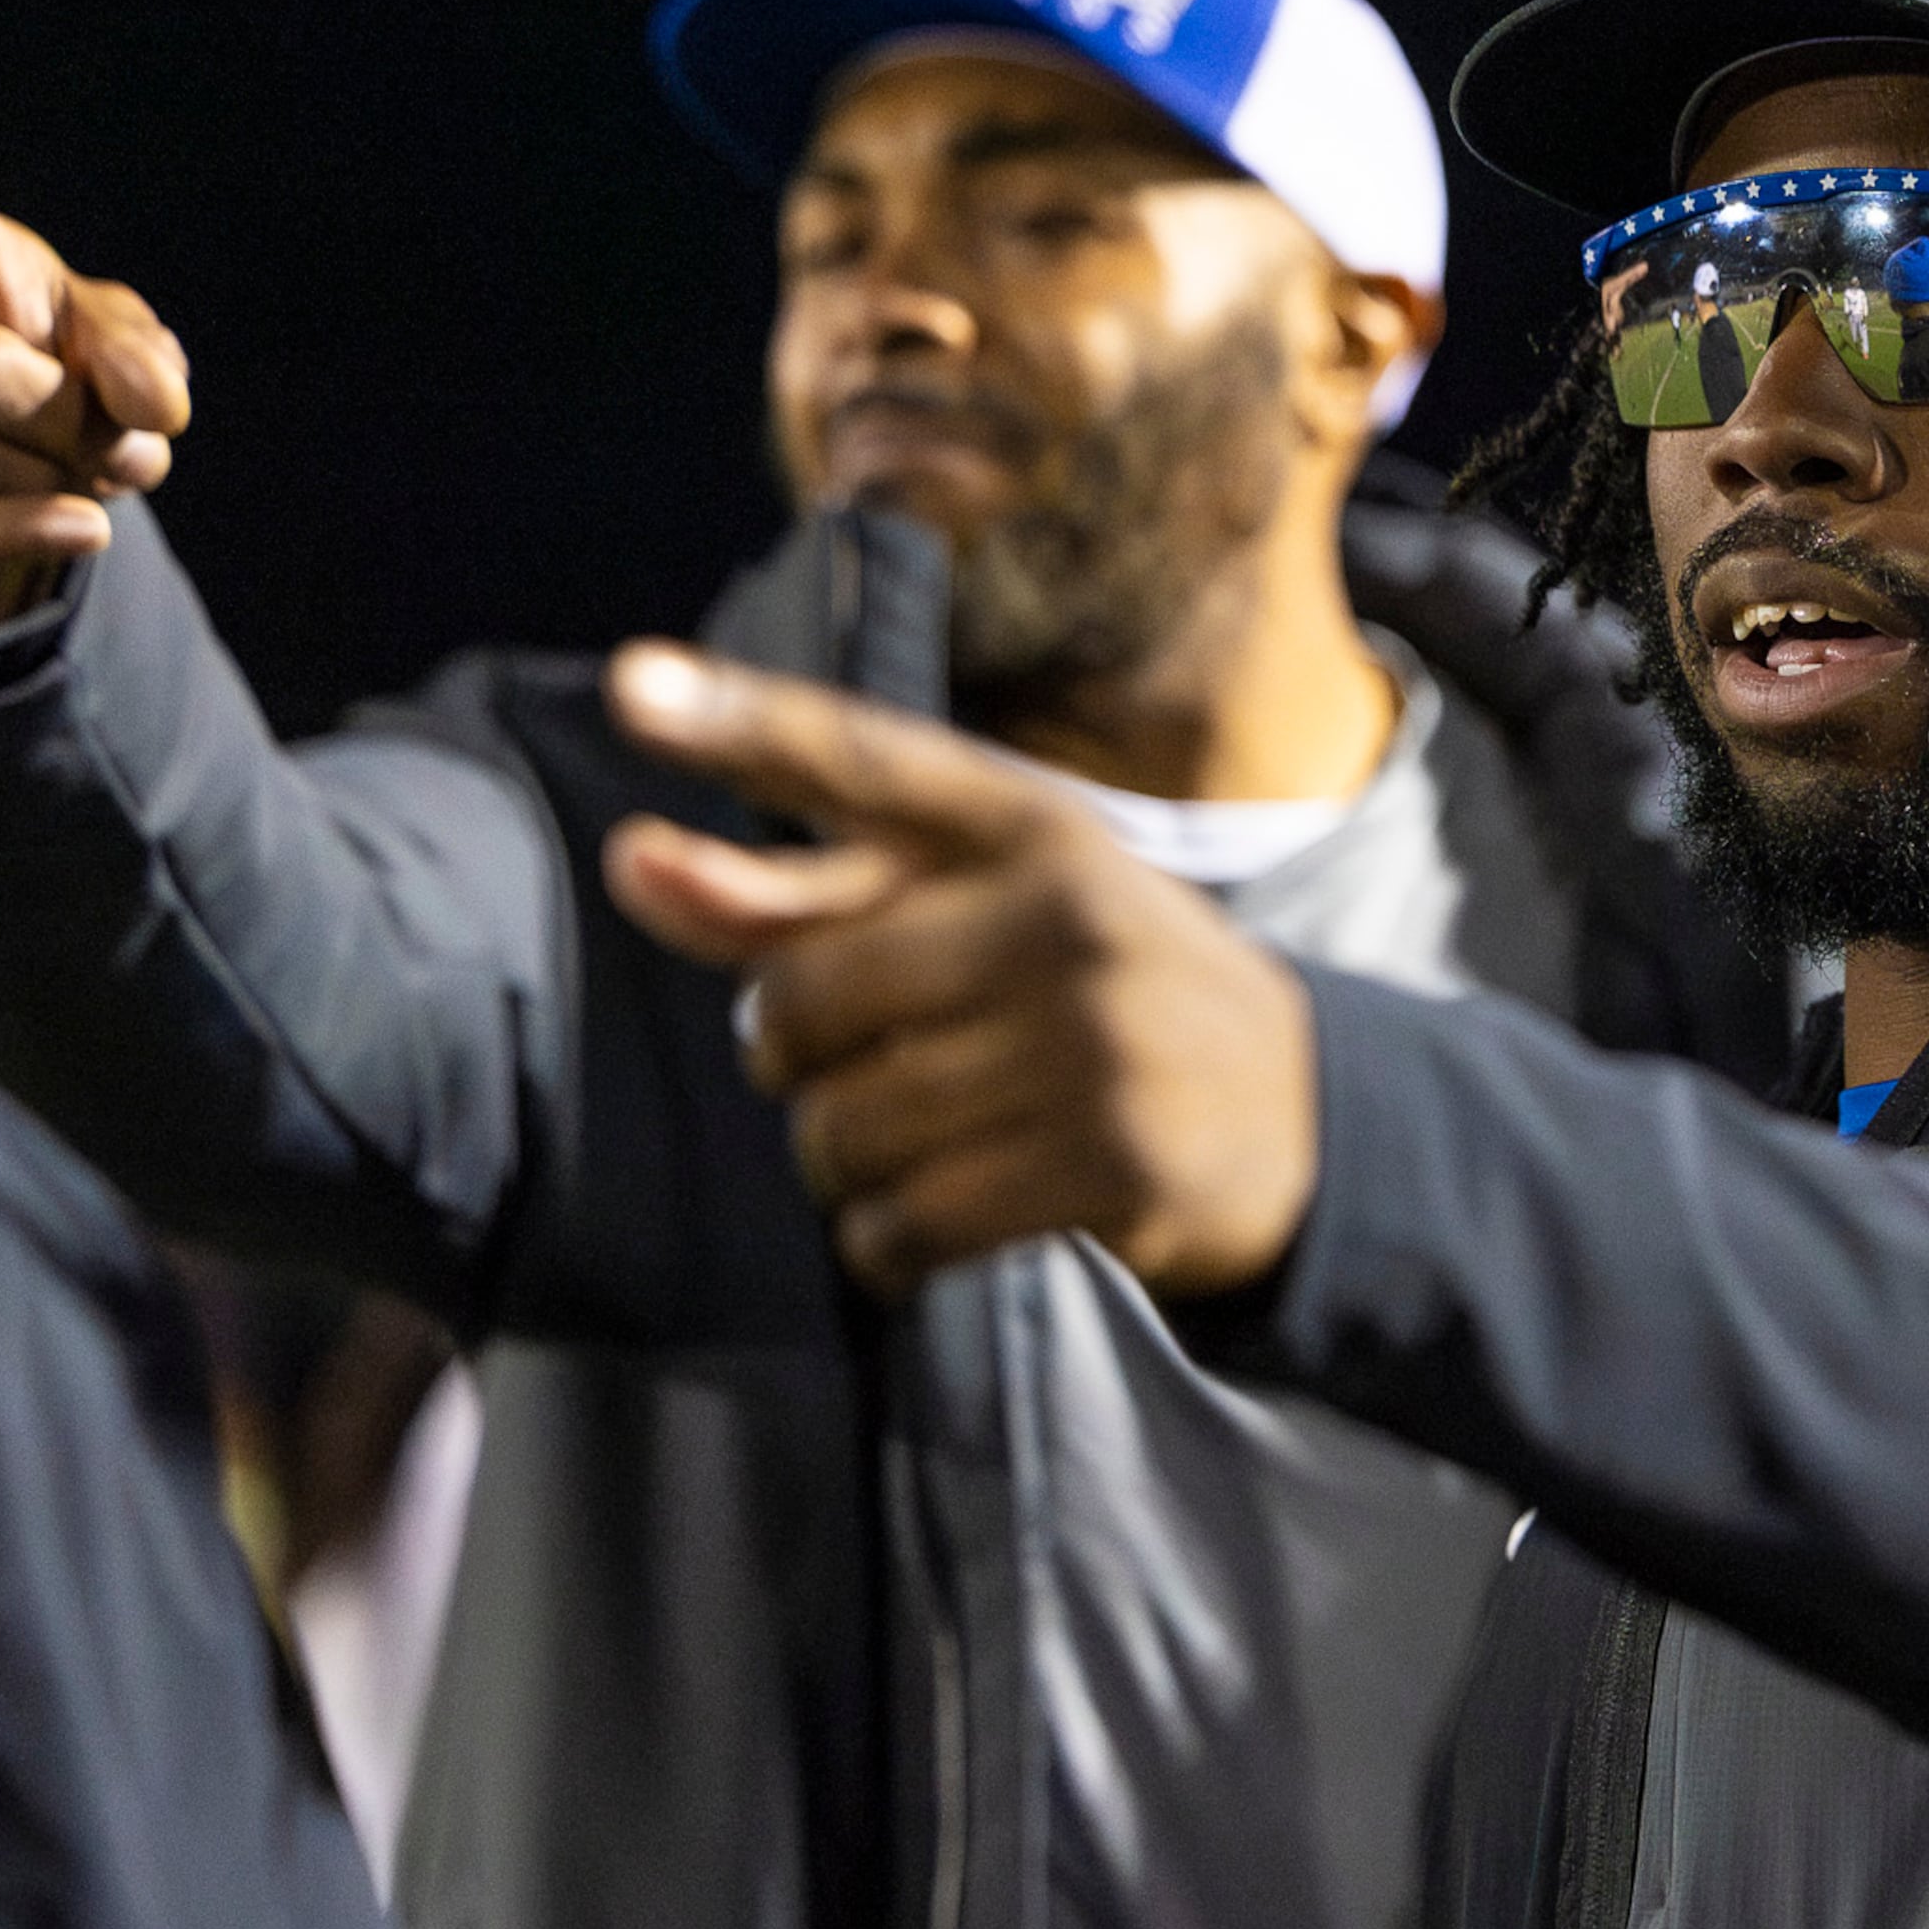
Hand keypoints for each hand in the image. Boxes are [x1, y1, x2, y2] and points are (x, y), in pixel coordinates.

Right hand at [0, 76, 191, 635]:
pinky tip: (78, 523)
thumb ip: (140, 353)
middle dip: (66, 414)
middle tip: (96, 422)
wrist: (2, 453)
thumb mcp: (110, 336)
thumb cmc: (49, 354)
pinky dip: (22, 530)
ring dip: (53, 476)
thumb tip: (151, 404)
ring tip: (80, 465)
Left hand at [596, 641, 1319, 1301]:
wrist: (1299, 1113)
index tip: (628, 684)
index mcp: (1030, 825)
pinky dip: (888, 1244)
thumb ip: (800, 895)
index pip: (864, 760)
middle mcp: (1064, 913)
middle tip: (867, 1066)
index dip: (740, 723)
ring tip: (930, 1144)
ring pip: (842, 1128)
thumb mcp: (978, 914)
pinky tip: (941, 1220)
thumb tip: (630, 863)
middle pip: (802, 1002)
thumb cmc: (1091, 994)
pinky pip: (900, 1225)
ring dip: (846, 1164)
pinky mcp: (1110, 1161)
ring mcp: (1094, 1038)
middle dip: (796, 1060)